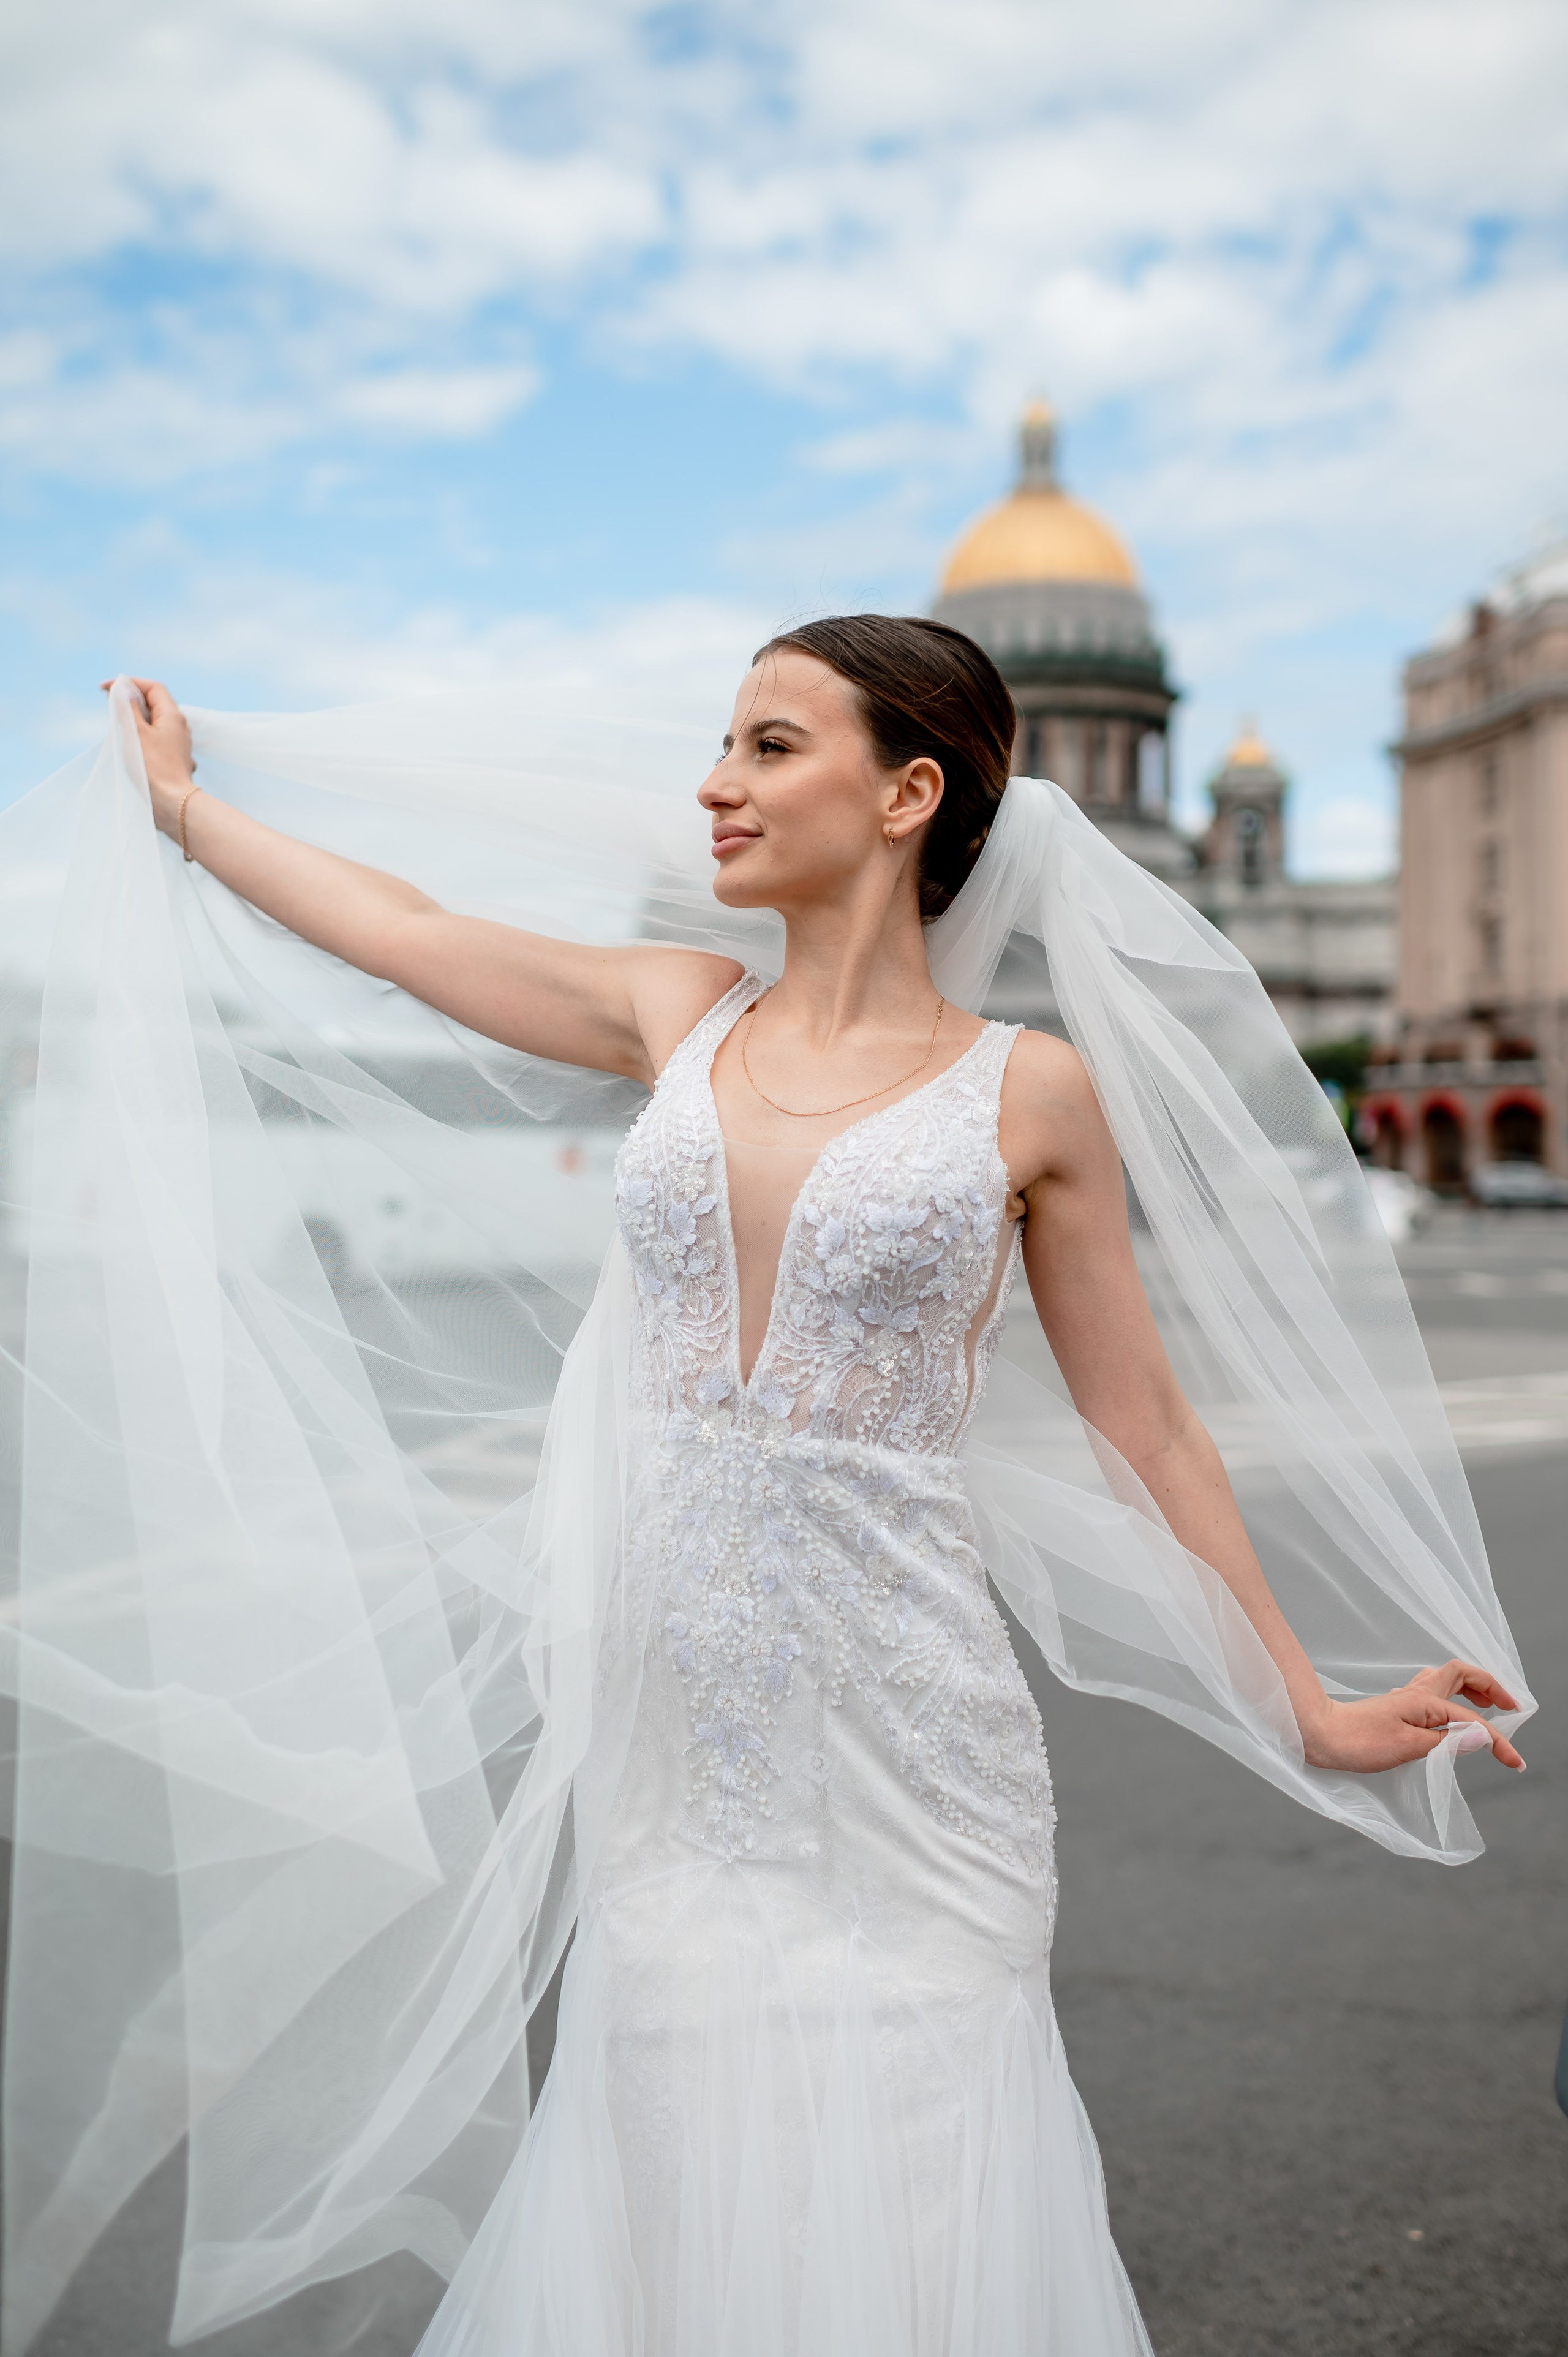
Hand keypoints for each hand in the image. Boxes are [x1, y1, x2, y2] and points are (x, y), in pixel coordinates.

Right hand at [101, 676, 193, 832]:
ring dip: (135, 719)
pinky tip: (130, 743)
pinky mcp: (173, 758)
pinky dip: (141, 735)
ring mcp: (177, 743)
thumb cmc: (154, 768)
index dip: (129, 683)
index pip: (153, 688)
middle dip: (131, 699)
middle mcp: (179, 727)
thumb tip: (123, 689)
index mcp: (173, 715)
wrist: (173, 804)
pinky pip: (156, 738)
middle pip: (154, 703)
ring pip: (154, 722)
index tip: (105, 688)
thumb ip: (128, 708)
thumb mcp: (135, 732)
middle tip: (109, 703)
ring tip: (117, 724)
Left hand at [1301, 1659, 1524, 1774]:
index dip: (1498, 1740)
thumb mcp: (1409, 1747)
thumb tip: (1482, 1735)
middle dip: (1489, 1686)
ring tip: (1488, 1705)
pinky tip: (1450, 1712)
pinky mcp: (1395, 1708)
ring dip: (1470, 1687)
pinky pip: (1431, 1692)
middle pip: (1461, 1674)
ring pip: (1445, 1680)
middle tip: (1510, 1707)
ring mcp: (1404, 1698)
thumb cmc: (1359, 1743)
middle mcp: (1416, 1693)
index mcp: (1424, 1701)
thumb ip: (1448, 1740)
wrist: (1319, 1736)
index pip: (1471, 1719)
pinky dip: (1451, 1696)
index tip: (1515, 1763)